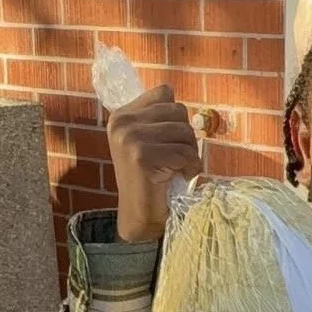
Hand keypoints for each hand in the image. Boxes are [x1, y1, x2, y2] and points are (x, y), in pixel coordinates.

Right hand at [107, 85, 201, 243]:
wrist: (140, 218)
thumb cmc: (151, 181)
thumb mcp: (148, 141)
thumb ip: (157, 118)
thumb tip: (175, 96)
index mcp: (122, 115)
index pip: (164, 93)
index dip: (176, 118)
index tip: (169, 141)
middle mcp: (122, 123)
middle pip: (178, 110)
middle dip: (186, 137)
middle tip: (177, 159)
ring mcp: (130, 138)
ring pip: (185, 131)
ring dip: (190, 153)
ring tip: (178, 169)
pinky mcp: (142, 156)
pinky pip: (185, 152)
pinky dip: (190, 167)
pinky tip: (179, 178)